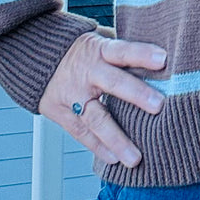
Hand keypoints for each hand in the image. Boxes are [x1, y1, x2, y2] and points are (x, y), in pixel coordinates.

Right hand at [38, 31, 166, 167]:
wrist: (37, 57)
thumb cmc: (83, 50)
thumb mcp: (100, 40)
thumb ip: (123, 51)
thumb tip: (163, 59)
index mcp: (99, 50)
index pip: (122, 50)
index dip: (142, 54)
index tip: (163, 60)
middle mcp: (87, 72)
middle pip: (113, 83)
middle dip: (136, 94)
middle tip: (158, 106)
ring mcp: (73, 95)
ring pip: (96, 118)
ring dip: (116, 139)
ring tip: (135, 158)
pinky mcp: (62, 113)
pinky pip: (81, 133)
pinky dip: (98, 147)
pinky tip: (114, 160)